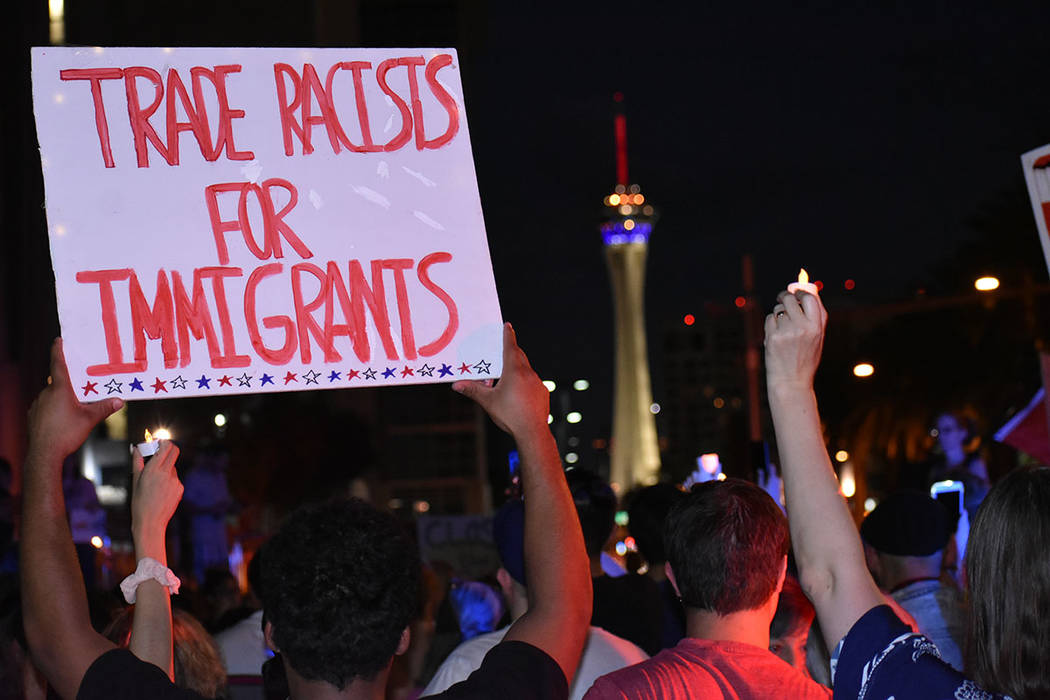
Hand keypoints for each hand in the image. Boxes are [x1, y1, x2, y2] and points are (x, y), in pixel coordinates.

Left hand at [27, 339, 122, 462]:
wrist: (44, 453)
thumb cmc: (66, 433)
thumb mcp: (89, 420)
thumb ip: (104, 408)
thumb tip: (120, 401)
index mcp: (60, 389)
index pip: (58, 364)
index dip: (58, 351)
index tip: (58, 340)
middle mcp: (46, 393)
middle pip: (58, 382)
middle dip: (69, 383)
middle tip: (81, 387)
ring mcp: (37, 404)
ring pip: (52, 395)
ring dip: (62, 398)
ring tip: (74, 410)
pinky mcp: (33, 415)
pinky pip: (45, 406)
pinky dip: (54, 408)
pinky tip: (62, 420)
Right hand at [131, 441, 182, 550]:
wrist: (150, 522)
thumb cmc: (139, 502)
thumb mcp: (135, 480)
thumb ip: (137, 461)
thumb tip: (135, 447)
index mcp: (153, 469)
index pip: (166, 446)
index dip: (163, 442)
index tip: (157, 443)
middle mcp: (166, 473)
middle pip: (175, 451)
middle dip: (168, 448)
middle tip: (159, 452)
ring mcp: (175, 481)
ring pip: (172, 467)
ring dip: (165, 468)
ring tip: (154, 483)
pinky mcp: (180, 488)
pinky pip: (175, 479)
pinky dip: (168, 480)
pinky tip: (160, 492)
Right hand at [452, 323, 548, 438]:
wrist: (533, 432)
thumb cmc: (510, 415)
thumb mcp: (488, 402)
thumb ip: (473, 391)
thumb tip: (456, 385)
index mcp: (514, 371)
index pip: (510, 347)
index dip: (508, 335)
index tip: (508, 325)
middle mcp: (528, 373)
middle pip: (519, 356)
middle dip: (511, 351)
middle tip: (504, 348)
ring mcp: (537, 383)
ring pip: (526, 369)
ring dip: (517, 368)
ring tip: (506, 376)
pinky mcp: (542, 392)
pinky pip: (532, 382)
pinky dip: (524, 381)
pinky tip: (518, 392)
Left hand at [764, 290, 826, 390]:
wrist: (791, 382)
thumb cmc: (805, 359)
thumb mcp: (817, 339)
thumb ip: (815, 316)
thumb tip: (807, 291)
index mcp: (817, 327)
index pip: (810, 298)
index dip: (801, 292)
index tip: (797, 292)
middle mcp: (803, 327)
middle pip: (790, 299)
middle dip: (785, 296)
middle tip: (782, 298)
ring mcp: (787, 332)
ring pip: (778, 309)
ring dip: (779, 314)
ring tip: (783, 328)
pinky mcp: (772, 337)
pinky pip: (769, 319)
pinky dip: (771, 324)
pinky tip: (776, 336)